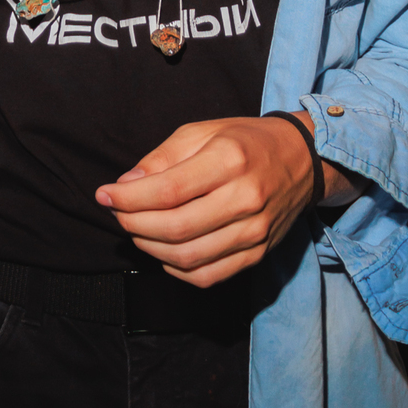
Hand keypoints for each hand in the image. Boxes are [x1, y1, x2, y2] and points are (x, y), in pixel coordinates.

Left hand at [95, 113, 358, 287]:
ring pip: (189, 257)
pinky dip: (177, 269)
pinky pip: (209, 276)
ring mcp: (256, 231)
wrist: (303, 159)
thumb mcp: (203, 131)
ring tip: (137, 229)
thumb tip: (124, 185)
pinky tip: (164, 251)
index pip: (168, 190)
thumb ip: (162, 158)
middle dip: (134, 224)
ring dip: (151, 248)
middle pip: (176, 228)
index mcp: (230, 159)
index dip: (128, 198)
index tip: (104, 194)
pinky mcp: (259, 253)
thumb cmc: (246, 141)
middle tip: (118, 212)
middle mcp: (246, 197)